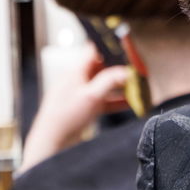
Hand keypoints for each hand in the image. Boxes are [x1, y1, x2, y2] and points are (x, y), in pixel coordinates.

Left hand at [20, 43, 130, 170]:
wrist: (52, 142)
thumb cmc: (65, 117)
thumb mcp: (91, 96)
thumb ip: (109, 81)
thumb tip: (125, 71)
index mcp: (75, 72)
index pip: (93, 51)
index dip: (109, 48)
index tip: (126, 48)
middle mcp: (78, 80)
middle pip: (102, 68)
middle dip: (119, 69)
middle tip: (136, 70)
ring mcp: (81, 94)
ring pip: (104, 85)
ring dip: (120, 86)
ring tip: (137, 87)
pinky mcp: (84, 108)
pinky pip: (104, 100)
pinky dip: (116, 100)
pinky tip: (130, 103)